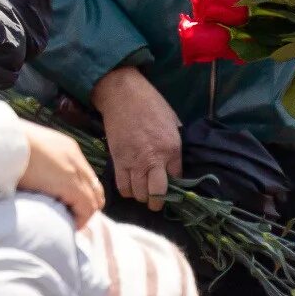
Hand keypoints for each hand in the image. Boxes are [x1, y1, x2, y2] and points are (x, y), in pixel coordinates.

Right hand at [16, 123, 106, 227]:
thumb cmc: (2, 144)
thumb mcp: (23, 151)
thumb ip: (33, 162)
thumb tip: (28, 176)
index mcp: (64, 146)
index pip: (82, 173)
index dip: (79, 191)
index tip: (66, 204)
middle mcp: (74, 156)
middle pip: (94, 186)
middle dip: (85, 204)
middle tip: (70, 217)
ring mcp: (75, 169)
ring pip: (94, 198)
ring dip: (82, 213)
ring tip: (68, 223)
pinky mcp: (70, 184)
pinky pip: (86, 207)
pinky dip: (80, 218)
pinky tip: (69, 224)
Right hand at [92, 63, 183, 208]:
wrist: (122, 95)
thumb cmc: (151, 105)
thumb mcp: (172, 124)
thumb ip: (173, 147)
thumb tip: (172, 164)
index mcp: (171, 149)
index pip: (177, 180)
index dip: (176, 186)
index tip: (173, 187)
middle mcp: (153, 160)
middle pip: (156, 193)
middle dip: (158, 201)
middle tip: (157, 199)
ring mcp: (133, 161)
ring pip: (138, 193)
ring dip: (142, 196)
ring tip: (143, 193)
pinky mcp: (117, 160)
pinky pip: (122, 185)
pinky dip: (127, 190)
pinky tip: (130, 186)